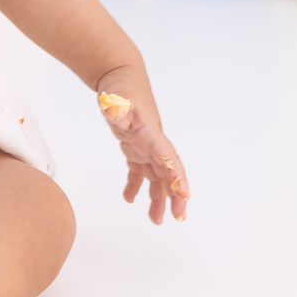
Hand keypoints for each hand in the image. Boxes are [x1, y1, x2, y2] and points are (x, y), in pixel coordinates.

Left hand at [97, 70, 188, 223]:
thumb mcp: (116, 95)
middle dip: (175, 196)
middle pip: (168, 172)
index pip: (168, 157)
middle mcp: (152, 143)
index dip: (176, 176)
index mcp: (151, 133)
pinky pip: (138, 171)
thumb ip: (116, 105)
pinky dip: (135, 185)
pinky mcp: (134, 146)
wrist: (119, 76)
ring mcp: (145, 146)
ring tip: (156, 220)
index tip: (184, 195)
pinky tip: (128, 198)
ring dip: (158, 198)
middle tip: (178, 217)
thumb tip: (113, 109)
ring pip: (156, 177)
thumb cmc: (121, 85)